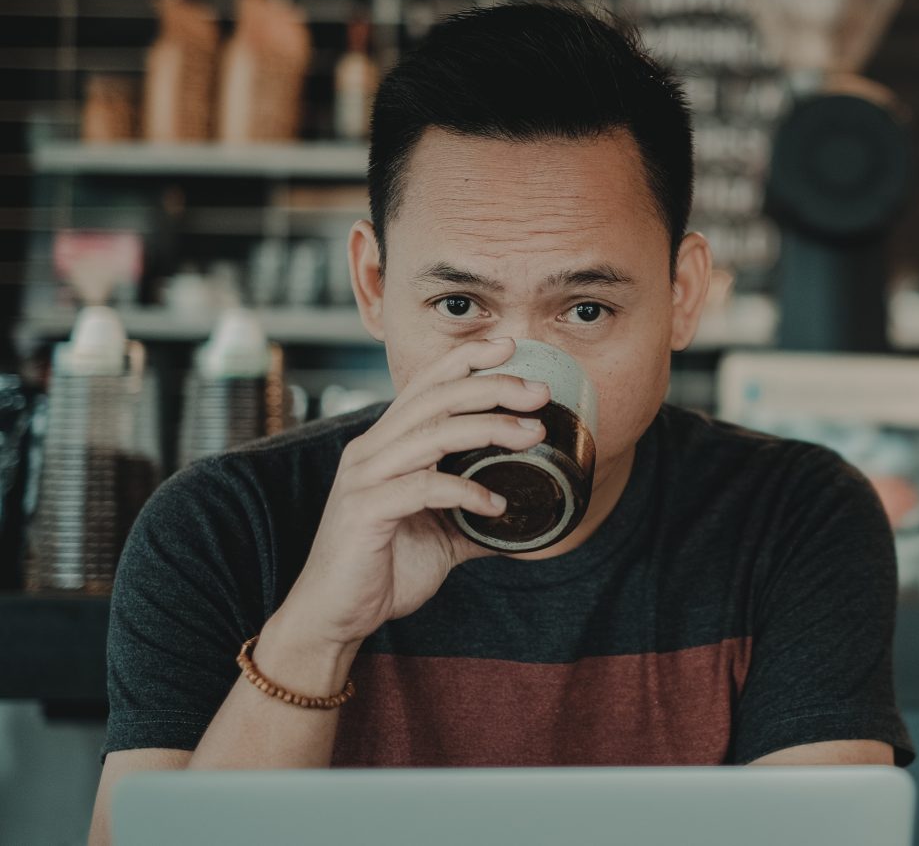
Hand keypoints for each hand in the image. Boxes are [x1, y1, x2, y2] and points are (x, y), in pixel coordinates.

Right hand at [272, 337, 549, 654]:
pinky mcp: (364, 512)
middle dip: (491, 387)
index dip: (466, 361)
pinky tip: (496, 505)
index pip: (426, 386)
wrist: (333, 617)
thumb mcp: (441, 535)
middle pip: (435, 399)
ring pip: (432, 434)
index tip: (511, 347)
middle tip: (538, 393)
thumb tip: (526, 515)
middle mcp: (372, 451)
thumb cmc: (382, 568)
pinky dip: (465, 491)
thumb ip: (475, 515)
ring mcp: (365, 479)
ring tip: (530, 435)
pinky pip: (422, 488)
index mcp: (387, 445)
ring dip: (488, 429)